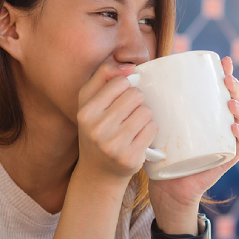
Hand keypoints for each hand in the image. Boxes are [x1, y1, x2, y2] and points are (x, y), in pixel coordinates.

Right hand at [75, 61, 158, 185]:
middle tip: (127, 114)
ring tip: (132, 126)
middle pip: (136, 95)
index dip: (125, 87)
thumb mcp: (89, 102)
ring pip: (146, 111)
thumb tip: (129, 67)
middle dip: (136, 102)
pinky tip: (138, 138)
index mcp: (86, 112)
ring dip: (144, 116)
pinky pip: (152, 128)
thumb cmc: (97, 129)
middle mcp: (97, 129)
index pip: (120, 82)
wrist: (98, 171)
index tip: (119, 98)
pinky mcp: (130, 157)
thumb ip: (103, 76)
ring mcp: (114, 145)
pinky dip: (149, 130)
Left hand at [148, 56, 238, 232]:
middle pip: (234, 100)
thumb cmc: (160, 151)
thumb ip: (150, 103)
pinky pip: (238, 146)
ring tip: (230, 102)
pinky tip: (235, 127)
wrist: (165, 184)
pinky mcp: (224, 159)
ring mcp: (223, 141)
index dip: (225, 73)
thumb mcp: (156, 124)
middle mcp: (218, 124)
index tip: (223, 60)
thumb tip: (134, 74)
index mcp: (204, 113)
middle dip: (235, 87)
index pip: (219, 89)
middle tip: (227, 79)